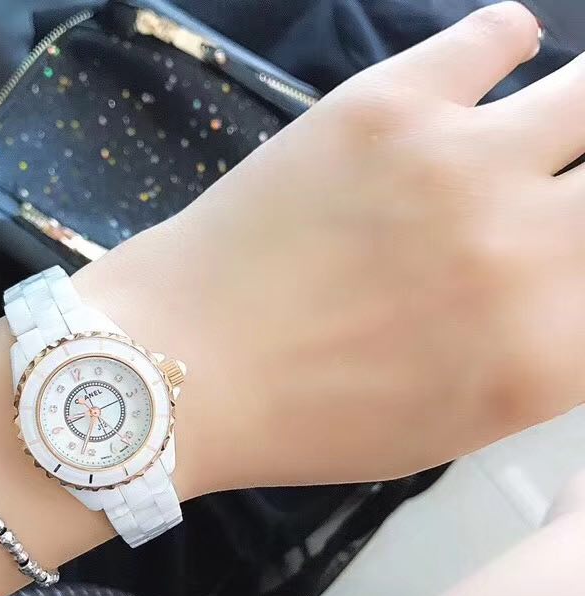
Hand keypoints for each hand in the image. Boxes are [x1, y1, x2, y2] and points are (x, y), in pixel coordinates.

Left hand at [77, 2, 584, 493]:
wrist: (181, 366)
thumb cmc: (303, 421)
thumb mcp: (442, 425)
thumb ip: (532, 358)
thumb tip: (569, 290)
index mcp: (542, 356)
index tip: (568, 246)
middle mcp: (528, 252)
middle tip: (565, 192)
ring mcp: (463, 163)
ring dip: (580, 110)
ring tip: (549, 125)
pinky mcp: (389, 103)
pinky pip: (494, 35)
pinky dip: (506, 43)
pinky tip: (497, 63)